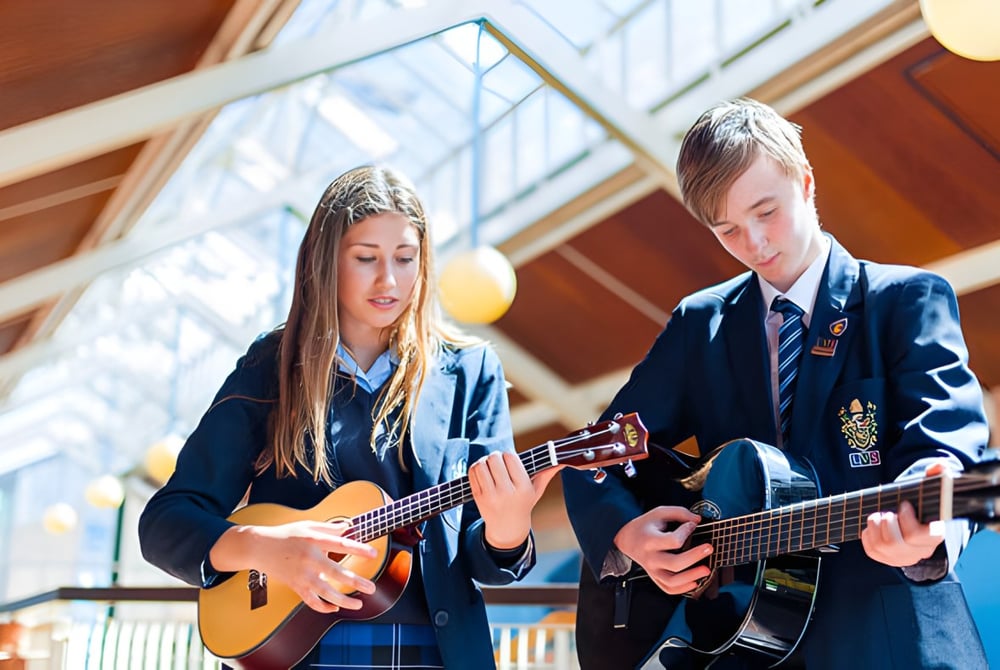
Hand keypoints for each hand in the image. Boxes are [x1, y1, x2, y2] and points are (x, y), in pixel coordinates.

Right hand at [211, 520, 378, 613]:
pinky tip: (335, 607)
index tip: (373, 553)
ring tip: (359, 604)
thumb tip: (348, 527)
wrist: (259, 547)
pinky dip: (323, 607)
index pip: (340, 545)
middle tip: (371, 588)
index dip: (358, 549)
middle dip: (355, 581)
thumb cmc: (286, 534)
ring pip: (324, 592)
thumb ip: (329, 528)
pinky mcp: (295, 586)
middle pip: (335, 573)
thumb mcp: (308, 525)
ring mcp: (301, 575)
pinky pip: (310, 601)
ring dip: (343, 600)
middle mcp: (309, 559)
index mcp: (313, 541)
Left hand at [469, 451, 560, 548]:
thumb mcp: (537, 490)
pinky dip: (476, 468)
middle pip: (494, 458)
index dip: (509, 455)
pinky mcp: (478, 497)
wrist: (507, 528)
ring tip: (489, 467)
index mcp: (523, 488)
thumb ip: (547, 473)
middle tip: (498, 463)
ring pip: (481, 464)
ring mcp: (490, 496)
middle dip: (496, 457)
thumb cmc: (523, 503)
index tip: (510, 460)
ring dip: (484, 462)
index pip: (511, 457)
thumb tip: (562, 461)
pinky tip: (483, 473)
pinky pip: (472, 473)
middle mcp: (506, 492)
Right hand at [613, 506, 711, 594]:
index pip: (672, 540)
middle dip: (695, 556)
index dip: (686, 531)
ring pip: (673, 581)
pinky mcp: (656, 578)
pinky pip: (669, 589)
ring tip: (706, 569)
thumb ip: (679, 513)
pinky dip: (683, 588)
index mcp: (650, 540)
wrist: (627, 540)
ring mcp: (653, 571)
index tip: (692, 525)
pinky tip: (695, 582)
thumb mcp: (659, 513)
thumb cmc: (645, 526)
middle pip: (675, 563)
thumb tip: (697, 520)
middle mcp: (651, 558)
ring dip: (692, 576)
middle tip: (709, 548)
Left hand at [861, 461, 947, 567]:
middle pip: (895, 542)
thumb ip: (935, 477)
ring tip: (881, 515)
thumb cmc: (919, 506)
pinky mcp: (884, 558)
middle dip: (887, 522)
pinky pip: (870, 549)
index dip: (908, 519)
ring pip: (881, 545)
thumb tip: (939, 465)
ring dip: (876, 525)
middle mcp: (918, 552)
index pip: (920, 535)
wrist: (912, 525)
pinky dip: (868, 533)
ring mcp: (901, 558)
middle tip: (889, 511)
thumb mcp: (928, 492)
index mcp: (933, 536)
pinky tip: (875, 525)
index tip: (903, 505)